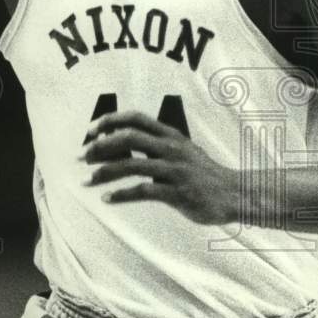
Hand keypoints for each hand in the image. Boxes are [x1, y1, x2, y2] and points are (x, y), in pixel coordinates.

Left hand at [80, 110, 239, 225]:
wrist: (235, 193)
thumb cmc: (204, 174)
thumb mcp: (183, 151)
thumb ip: (157, 146)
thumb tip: (121, 145)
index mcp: (172, 135)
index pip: (136, 118)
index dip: (110, 121)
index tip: (90, 131)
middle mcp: (172, 148)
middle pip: (129, 138)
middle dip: (100, 146)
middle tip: (82, 157)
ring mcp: (175, 170)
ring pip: (132, 165)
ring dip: (104, 172)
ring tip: (87, 180)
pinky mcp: (177, 193)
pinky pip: (143, 191)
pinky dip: (121, 195)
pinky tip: (107, 199)